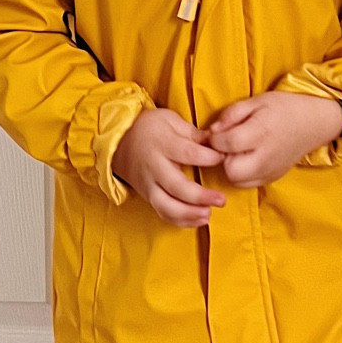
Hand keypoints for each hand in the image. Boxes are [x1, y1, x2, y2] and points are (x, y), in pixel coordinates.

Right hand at [111, 107, 226, 226]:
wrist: (119, 141)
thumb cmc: (150, 128)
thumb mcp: (170, 120)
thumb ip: (194, 134)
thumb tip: (217, 142)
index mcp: (162, 144)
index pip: (188, 153)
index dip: (208, 158)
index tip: (222, 158)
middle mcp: (154, 167)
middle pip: (176, 186)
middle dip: (200, 196)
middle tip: (221, 200)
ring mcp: (149, 184)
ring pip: (166, 205)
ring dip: (188, 214)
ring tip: (208, 214)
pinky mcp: (147, 196)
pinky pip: (162, 213)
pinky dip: (180, 221)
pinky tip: (198, 220)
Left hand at [204, 91, 341, 187]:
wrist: (313, 123)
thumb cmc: (283, 108)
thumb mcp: (256, 101)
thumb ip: (231, 114)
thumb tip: (212, 131)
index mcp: (261, 132)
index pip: (227, 144)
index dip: (214, 139)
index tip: (215, 133)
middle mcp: (266, 156)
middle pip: (231, 170)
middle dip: (222, 158)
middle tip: (226, 145)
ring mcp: (271, 170)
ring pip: (237, 181)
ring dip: (231, 167)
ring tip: (237, 152)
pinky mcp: (273, 178)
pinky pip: (248, 184)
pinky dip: (242, 174)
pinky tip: (246, 159)